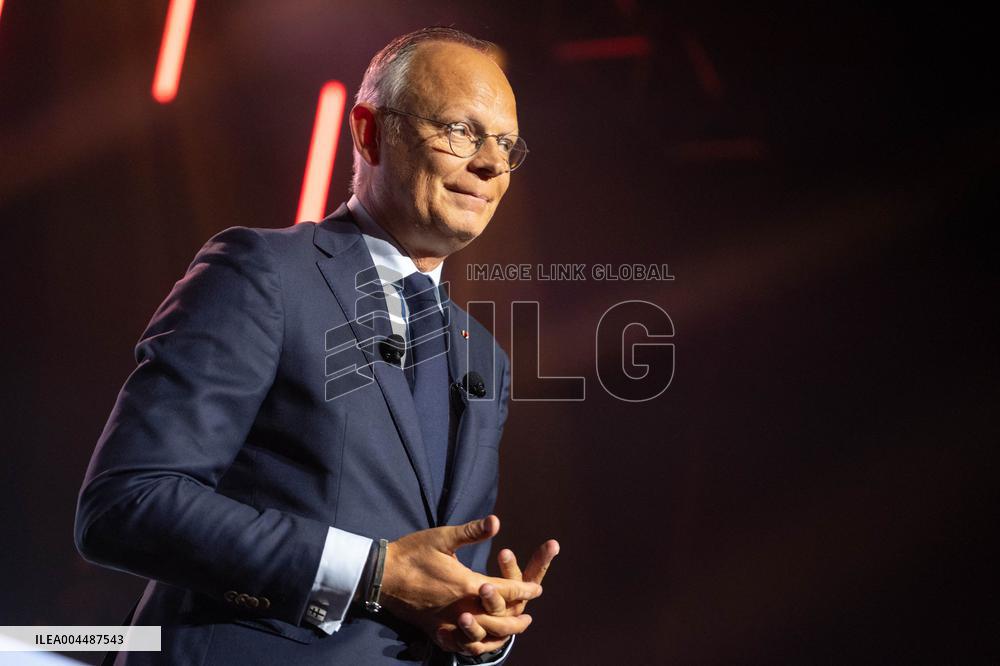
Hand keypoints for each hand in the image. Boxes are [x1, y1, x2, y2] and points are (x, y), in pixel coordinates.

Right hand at [379, 515, 542, 648]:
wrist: (381, 575)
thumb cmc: (412, 552)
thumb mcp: (442, 537)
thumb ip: (472, 531)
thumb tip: (496, 521)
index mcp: (466, 583)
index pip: (503, 590)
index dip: (523, 589)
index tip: (537, 588)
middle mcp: (460, 607)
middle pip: (497, 620)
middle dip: (516, 620)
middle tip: (529, 619)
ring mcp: (447, 622)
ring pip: (481, 636)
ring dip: (499, 636)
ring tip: (510, 634)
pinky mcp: (434, 630)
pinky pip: (459, 645)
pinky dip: (473, 647)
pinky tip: (479, 645)